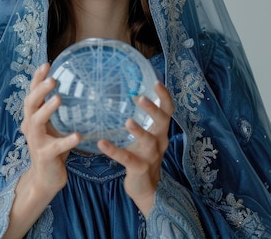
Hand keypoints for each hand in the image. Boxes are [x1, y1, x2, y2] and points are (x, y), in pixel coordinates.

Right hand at [6, 65, 80, 238]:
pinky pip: (55, 147)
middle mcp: (30, 127)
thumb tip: (73, 87)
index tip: (46, 63)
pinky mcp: (45, 156)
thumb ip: (56, 110)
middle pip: (30, 104)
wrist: (45, 178)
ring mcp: (36, 141)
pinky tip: (77, 136)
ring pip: (37, 122)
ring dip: (47, 109)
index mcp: (32, 117)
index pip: (32, 93)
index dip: (37, 79)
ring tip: (58, 98)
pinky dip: (66, 141)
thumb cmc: (51, 148)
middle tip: (53, 79)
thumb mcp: (52, 126)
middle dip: (40, 90)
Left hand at [97, 82, 173, 216]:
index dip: (164, 97)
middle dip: (153, 109)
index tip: (156, 82)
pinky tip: (102, 143)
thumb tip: (127, 96)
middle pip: (162, 122)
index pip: (168, 111)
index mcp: (160, 132)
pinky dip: (114, 150)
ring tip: (128, 121)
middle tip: (140, 98)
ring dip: (139, 130)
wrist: (146, 188)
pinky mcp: (139, 168)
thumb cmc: (142, 157)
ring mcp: (151, 156)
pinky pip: (127, 158)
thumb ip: (139, 120)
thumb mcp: (145, 138)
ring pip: (148, 141)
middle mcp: (159, 142)